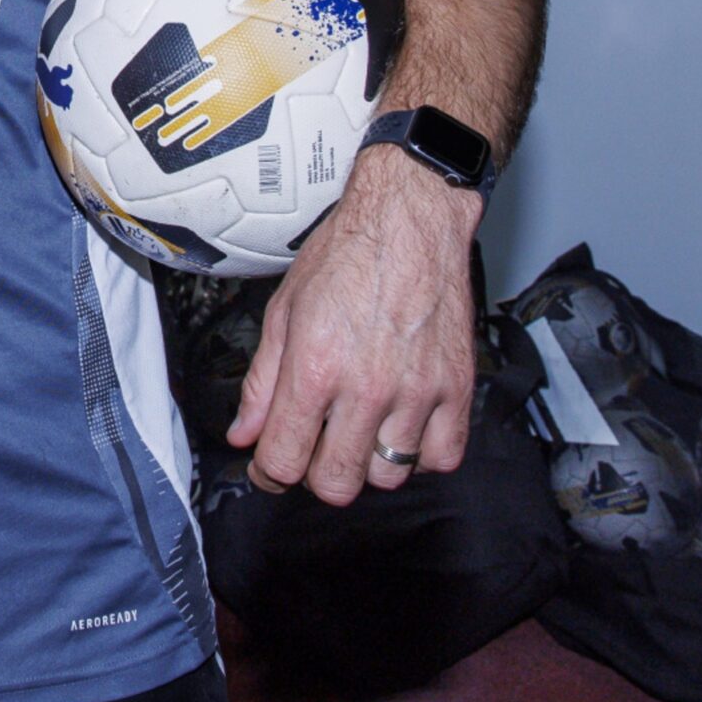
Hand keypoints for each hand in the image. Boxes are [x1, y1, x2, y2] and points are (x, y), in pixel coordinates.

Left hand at [226, 147, 480, 504]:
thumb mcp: (283, 311)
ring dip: (367, 464)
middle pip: (337, 482)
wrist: (409, 218)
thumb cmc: (347, 254)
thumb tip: (245, 433)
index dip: (268, 473)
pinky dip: (421, 455)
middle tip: (313, 449)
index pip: (284, 460)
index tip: (269, 468)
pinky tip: (402, 428)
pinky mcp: (457, 388)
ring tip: (358, 431)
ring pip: (388, 476)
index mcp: (315, 367)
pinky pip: (442, 457)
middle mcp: (367, 387)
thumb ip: (261, 381)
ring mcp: (417, 391)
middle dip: (314, 475)